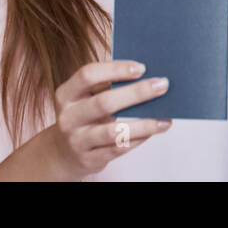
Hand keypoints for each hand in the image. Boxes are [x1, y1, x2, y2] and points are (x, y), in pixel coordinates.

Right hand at [24, 60, 171, 180]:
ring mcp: (77, 141)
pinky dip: (140, 138)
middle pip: (104, 103)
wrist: (62, 153)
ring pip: (114, 131)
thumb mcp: (85, 98)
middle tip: (162, 85)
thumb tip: (148, 76)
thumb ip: (107, 85)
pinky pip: (119, 149)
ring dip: (144, 123)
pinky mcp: (89, 160)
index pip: (88, 75)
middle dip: (137, 93)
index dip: (115, 69)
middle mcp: (68, 117)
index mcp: (66, 94)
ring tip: (165, 117)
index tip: (141, 67)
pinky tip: (155, 129)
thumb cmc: (84, 115)